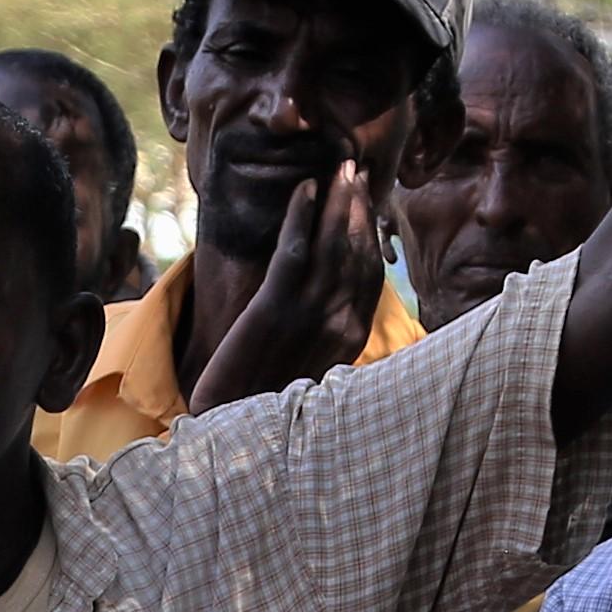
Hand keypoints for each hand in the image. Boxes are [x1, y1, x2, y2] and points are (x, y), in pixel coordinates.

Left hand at [193, 155, 390, 410]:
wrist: (241, 445)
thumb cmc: (268, 412)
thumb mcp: (307, 375)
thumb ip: (323, 341)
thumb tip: (328, 314)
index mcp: (349, 340)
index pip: (369, 275)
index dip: (370, 234)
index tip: (367, 200)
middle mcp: (339, 324)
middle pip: (357, 251)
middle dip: (359, 205)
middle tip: (356, 166)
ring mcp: (309, 316)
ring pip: (333, 245)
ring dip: (338, 200)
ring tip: (338, 167)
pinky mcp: (274, 311)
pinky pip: (295, 252)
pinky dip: (302, 215)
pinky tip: (305, 189)